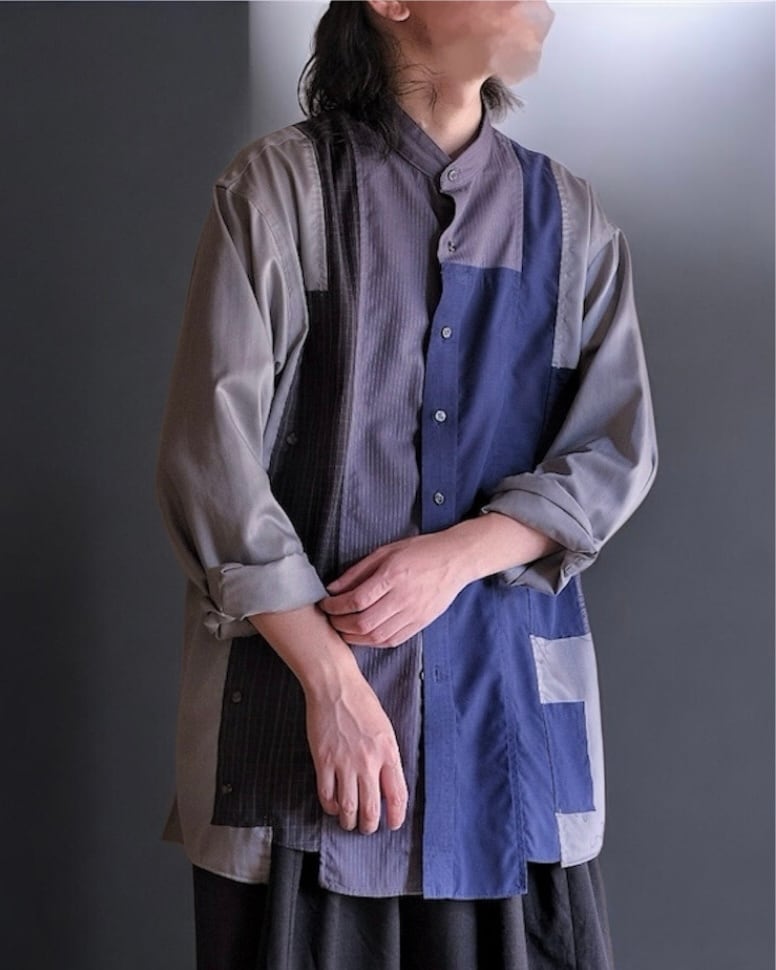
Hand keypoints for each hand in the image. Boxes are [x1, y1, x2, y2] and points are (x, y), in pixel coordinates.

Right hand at [304, 673, 407, 833]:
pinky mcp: (324, 760)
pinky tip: (333, 806)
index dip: (396, 816)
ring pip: (348, 807)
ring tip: (349, 822)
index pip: (397, 795)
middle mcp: (368, 762)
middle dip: (369, 826)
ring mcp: (344, 762)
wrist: (335, 686)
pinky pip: (326, 794)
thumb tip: (387, 781)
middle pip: (371, 808)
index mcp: (388, 752)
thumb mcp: (385, 728)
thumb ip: (387, 756)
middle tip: (367, 828)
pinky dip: (330, 806)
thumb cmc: (362, 702)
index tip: (393, 824)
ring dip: (349, 821)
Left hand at [320, 532, 470, 646]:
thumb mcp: (385, 551)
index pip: (356, 600)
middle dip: (340, 625)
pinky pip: (392, 641)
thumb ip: (357, 571)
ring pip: (376, 637)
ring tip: (343, 629)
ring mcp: (413, 614)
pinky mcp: (420, 624)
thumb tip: (333, 588)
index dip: (335, 606)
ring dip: (354, 637)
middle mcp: (403, 598)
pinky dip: (372, 642)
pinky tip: (363, 635)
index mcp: (393, 575)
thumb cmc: (420, 551)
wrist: (455, 560)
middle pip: (363, 623)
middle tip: (330, 619)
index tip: (325, 604)